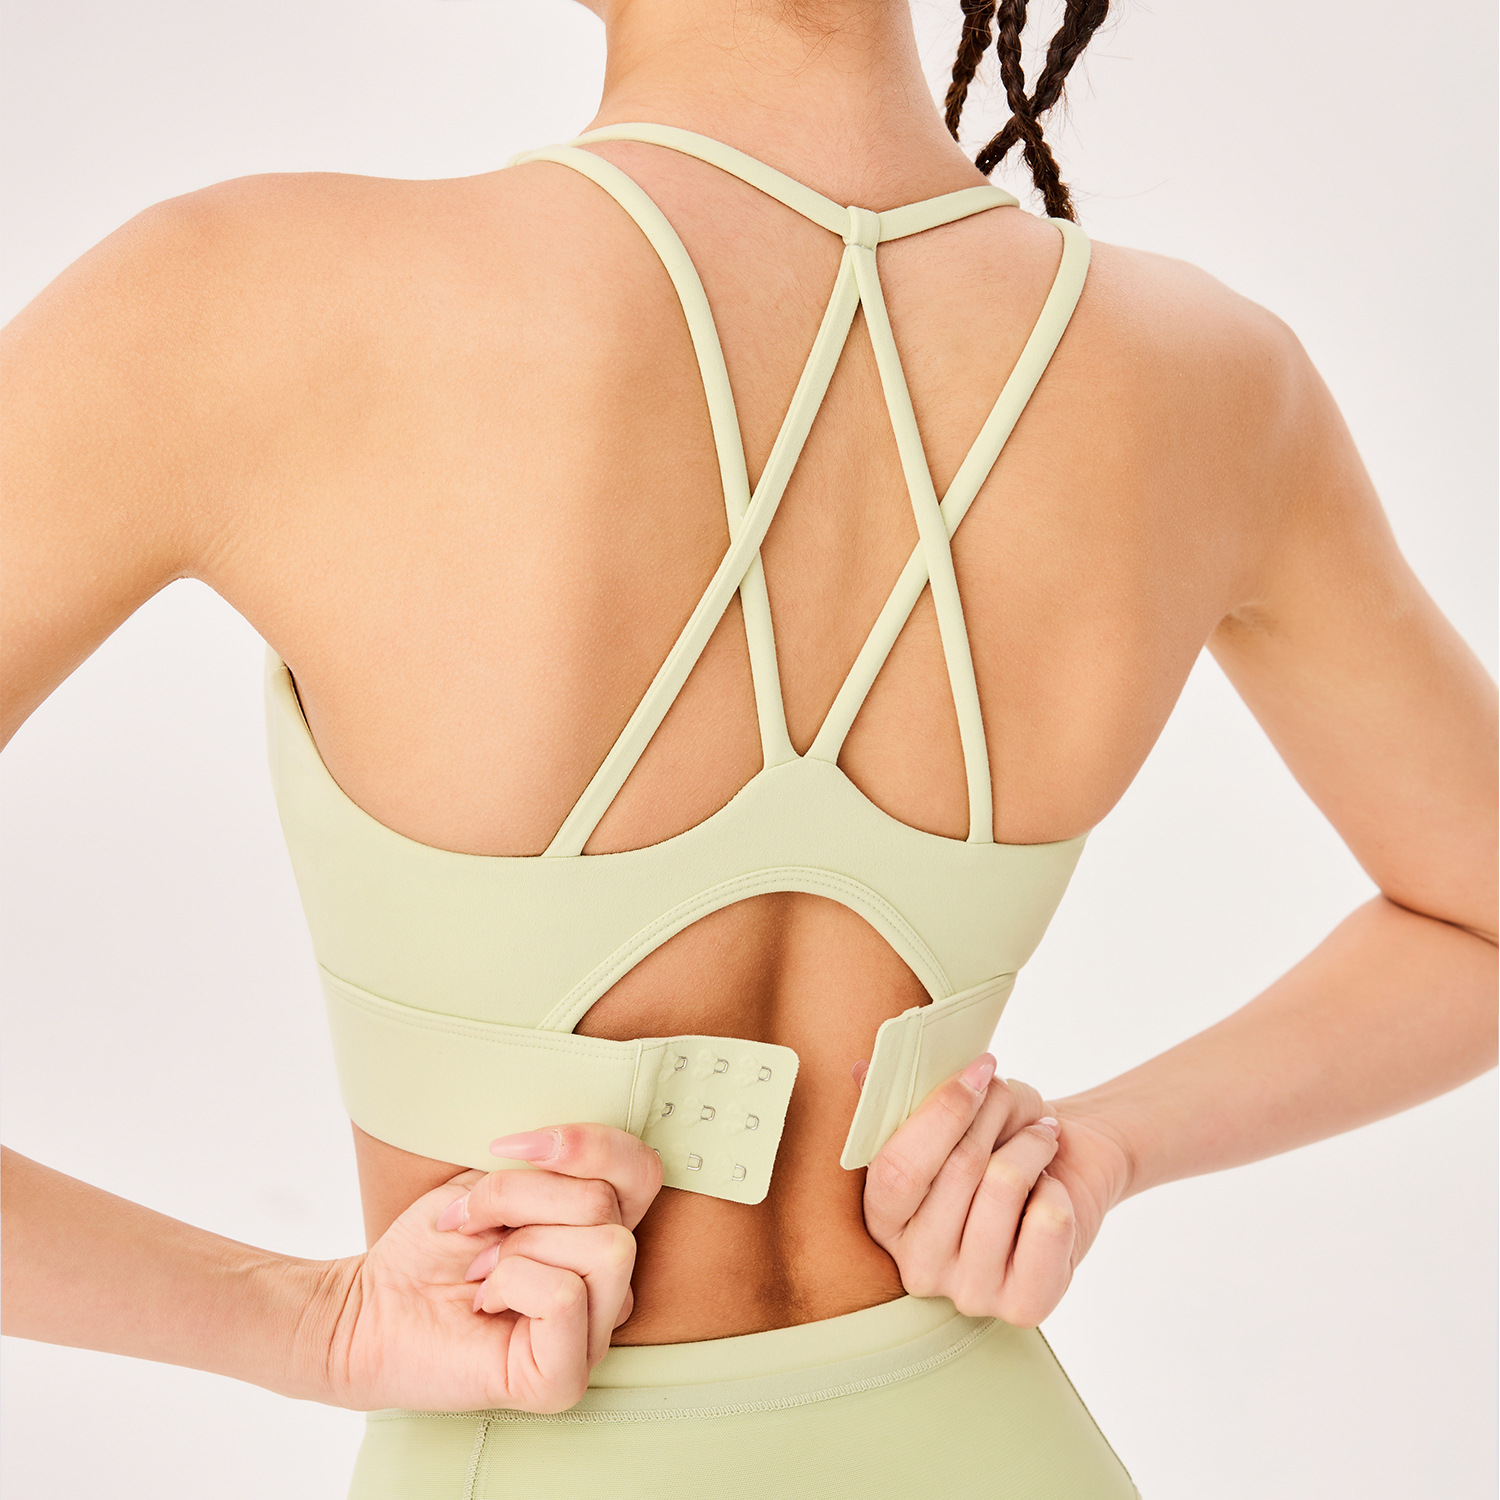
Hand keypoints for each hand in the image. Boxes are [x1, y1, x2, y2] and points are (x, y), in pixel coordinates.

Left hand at [318, 1123, 662, 1412]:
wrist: (372, 1304)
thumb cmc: (436, 1244)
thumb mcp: (495, 1180)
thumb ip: (552, 1169)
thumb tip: (568, 1153)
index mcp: (603, 1236)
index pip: (642, 1171)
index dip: (583, 1143)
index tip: (503, 1148)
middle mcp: (610, 1289)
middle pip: (609, 1204)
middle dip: (521, 1199)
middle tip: (473, 1227)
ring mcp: (592, 1339)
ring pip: (603, 1247)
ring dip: (519, 1244)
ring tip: (481, 1269)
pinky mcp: (563, 1379)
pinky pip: (566, 1296)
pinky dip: (513, 1283)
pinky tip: (485, 1302)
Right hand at [858, 1054, 1124, 1325]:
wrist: (1068, 1175)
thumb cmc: (999, 1140)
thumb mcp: (953, 1111)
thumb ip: (903, 1097)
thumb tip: (864, 1072)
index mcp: (883, 1220)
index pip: (896, 1168)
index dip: (940, 1112)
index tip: (979, 1068)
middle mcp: (916, 1267)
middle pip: (957, 1172)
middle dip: (992, 1114)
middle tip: (1008, 1094)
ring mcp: (968, 1293)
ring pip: (1004, 1188)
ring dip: (1032, 1144)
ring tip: (1040, 1136)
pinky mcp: (1024, 1305)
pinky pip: (1048, 1222)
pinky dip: (1058, 1188)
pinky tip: (1052, 1189)